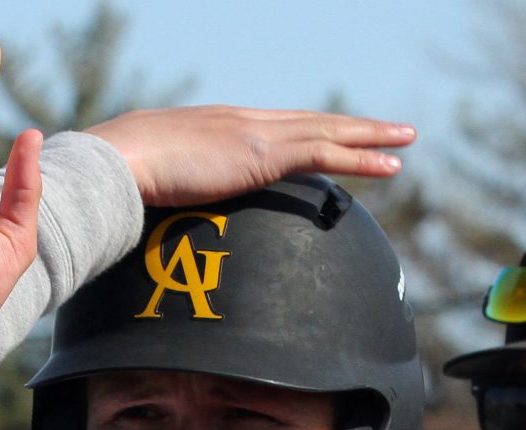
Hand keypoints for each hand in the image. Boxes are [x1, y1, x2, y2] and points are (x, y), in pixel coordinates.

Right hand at [86, 106, 414, 207]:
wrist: (121, 162)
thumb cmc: (127, 179)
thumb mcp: (160, 179)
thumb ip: (177, 188)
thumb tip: (170, 213)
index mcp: (224, 126)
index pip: (282, 126)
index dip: (314, 130)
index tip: (338, 135)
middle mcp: (247, 121)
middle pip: (314, 121)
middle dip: (355, 126)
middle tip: (392, 129)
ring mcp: (258, 133)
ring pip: (329, 132)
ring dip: (371, 136)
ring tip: (405, 140)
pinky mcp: (265, 152)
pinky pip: (325, 153)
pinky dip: (361, 157)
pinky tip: (390, 165)